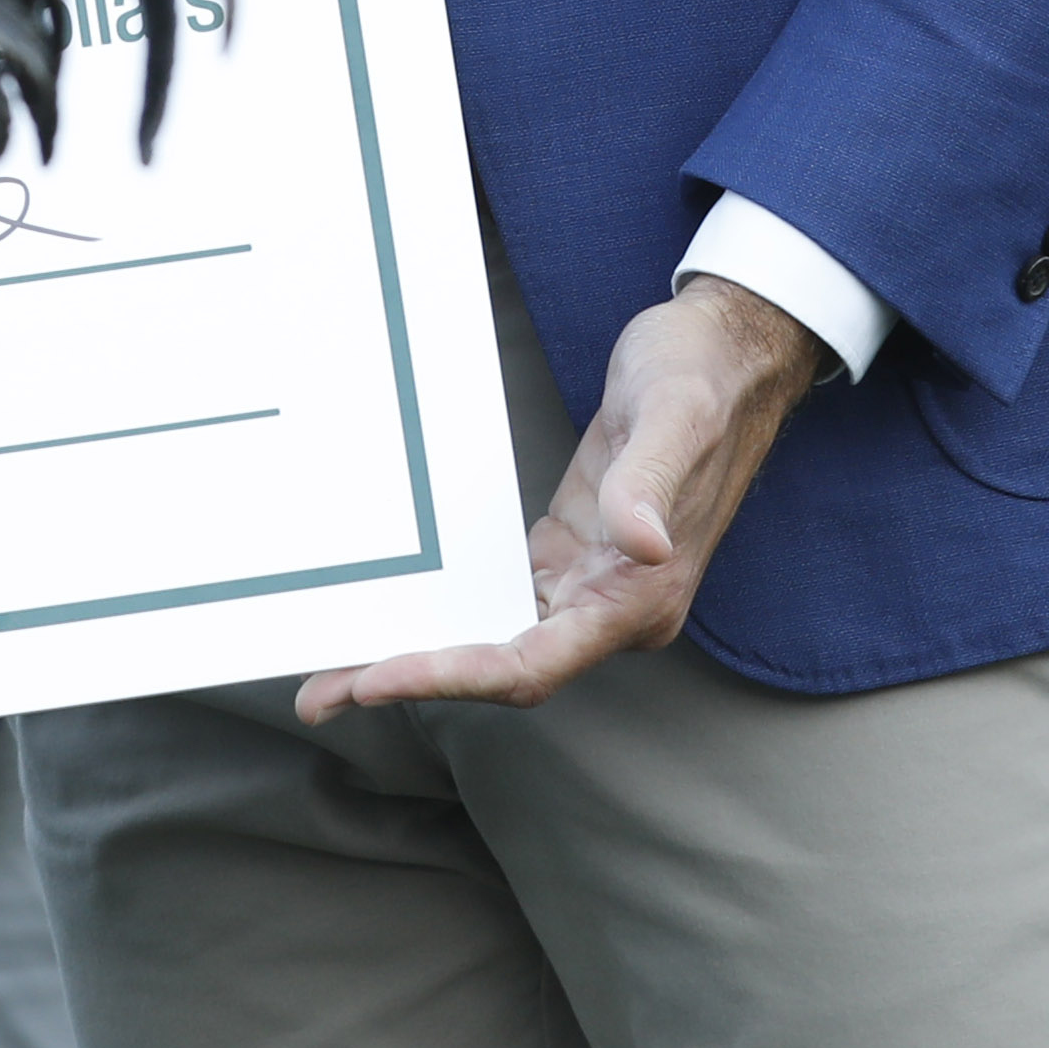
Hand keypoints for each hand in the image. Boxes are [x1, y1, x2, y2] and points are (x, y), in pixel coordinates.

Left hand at [297, 275, 830, 718]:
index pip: (530, 662)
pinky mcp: (568, 552)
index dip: (452, 676)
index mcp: (637, 597)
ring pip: (491, 637)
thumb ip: (652, 486)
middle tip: (317, 694)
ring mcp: (589, 582)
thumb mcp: (674, 416)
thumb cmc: (700, 377)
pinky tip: (391, 608)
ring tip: (330, 665)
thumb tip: (644, 547)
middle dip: (411, 679)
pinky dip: (443, 610)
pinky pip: (497, 596)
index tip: (376, 679)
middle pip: (498, 666)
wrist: (730, 353)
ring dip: (417, 653)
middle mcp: (612, 606)